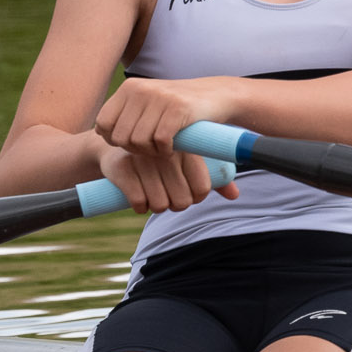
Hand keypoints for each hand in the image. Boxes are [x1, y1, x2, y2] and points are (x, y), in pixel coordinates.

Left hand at [93, 77, 237, 214]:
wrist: (217, 96)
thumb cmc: (178, 107)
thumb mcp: (147, 103)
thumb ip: (125, 114)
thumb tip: (97, 132)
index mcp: (129, 88)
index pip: (103, 124)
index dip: (114, 140)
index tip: (132, 143)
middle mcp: (140, 90)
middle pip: (120, 137)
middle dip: (134, 150)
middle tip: (151, 149)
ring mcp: (159, 98)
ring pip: (138, 141)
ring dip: (151, 152)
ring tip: (163, 148)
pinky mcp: (177, 108)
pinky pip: (159, 141)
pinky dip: (166, 151)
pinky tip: (174, 148)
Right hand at [93, 138, 233, 214]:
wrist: (116, 145)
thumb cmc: (161, 157)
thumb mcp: (187, 161)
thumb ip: (214, 177)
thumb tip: (234, 195)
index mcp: (186, 148)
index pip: (202, 187)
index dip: (196, 198)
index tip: (189, 193)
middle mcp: (166, 152)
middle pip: (182, 201)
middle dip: (176, 204)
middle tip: (169, 196)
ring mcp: (144, 160)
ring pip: (160, 205)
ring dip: (157, 206)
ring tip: (154, 196)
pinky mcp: (123, 169)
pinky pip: (139, 202)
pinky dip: (140, 207)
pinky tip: (139, 198)